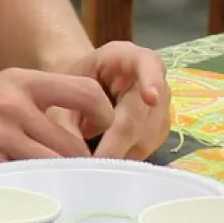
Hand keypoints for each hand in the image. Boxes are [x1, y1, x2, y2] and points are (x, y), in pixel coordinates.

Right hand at [0, 68, 120, 184]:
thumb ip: (26, 104)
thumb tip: (70, 134)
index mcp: (15, 83)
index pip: (82, 91)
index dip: (104, 114)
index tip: (103, 131)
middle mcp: (10, 107)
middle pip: (71, 144)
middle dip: (79, 166)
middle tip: (81, 180)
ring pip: (51, 169)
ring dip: (57, 184)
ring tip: (54, 191)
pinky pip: (22, 187)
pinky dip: (28, 196)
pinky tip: (24, 199)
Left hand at [45, 41, 168, 158]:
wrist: (80, 84)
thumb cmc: (71, 82)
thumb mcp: (62, 92)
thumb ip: (66, 120)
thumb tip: (77, 157)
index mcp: (127, 56)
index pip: (148, 63)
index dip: (151, 81)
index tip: (150, 98)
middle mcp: (153, 77)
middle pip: (141, 114)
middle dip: (116, 143)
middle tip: (91, 166)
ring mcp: (161, 104)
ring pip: (146, 137)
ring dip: (120, 155)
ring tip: (91, 163)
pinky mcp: (160, 127)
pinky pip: (148, 148)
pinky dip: (125, 160)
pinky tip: (104, 164)